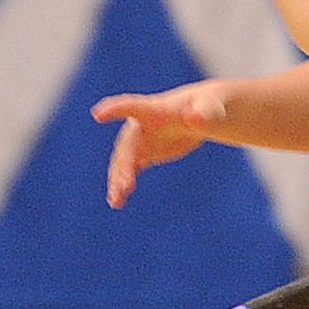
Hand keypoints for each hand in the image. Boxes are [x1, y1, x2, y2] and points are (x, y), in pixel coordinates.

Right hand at [90, 83, 231, 207]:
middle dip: (125, 165)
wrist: (202, 114)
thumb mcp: (211, 110)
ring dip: (118, 179)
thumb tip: (194, 117)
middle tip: (126, 186)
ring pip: (123, 161)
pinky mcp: (144, 153)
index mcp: (155, 109)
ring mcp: (140, 140)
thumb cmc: (208, 107)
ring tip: (116, 201)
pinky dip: (122, 185)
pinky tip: (117, 201)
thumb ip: (204, 114)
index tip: (97, 114)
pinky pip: (128, 170)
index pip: (132, 106)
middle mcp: (141, 125)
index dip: (115, 109)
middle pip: (128, 145)